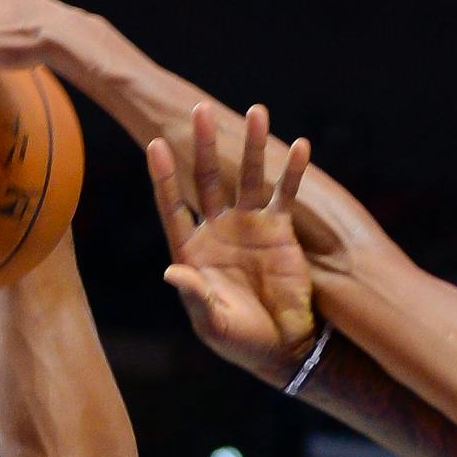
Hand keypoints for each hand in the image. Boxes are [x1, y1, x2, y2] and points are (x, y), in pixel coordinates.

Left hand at [148, 103, 320, 385]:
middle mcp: (218, 230)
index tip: (156, 145)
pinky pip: (287, 195)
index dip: (164, 178)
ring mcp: (250, 226)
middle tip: (201, 110)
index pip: (174, 206)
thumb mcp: (213, 323)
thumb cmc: (240, 339)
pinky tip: (300, 146)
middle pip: (208, 179)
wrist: (282, 346)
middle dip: (204, 146)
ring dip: (253, 146)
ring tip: (258, 112)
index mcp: (192, 250)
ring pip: (250, 177)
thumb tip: (173, 271)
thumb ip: (195, 295)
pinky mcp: (280, 230)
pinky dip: (294, 172)